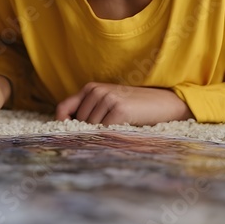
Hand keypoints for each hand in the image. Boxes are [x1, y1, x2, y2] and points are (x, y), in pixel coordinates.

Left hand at [55, 83, 193, 125]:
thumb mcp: (107, 103)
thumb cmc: (133, 107)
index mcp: (90, 88)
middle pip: (77, 122)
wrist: (162, 103)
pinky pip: (105, 130)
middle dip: (88, 131)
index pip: (62, 108)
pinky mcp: (119, 109)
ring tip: (118, 127)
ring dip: (102, 134)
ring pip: (91, 128)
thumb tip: (66, 129)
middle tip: (108, 129)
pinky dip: (111, 135)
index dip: (62, 123)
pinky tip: (123, 129)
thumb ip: (88, 110)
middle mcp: (96, 91)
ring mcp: (107, 99)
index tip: (68, 135)